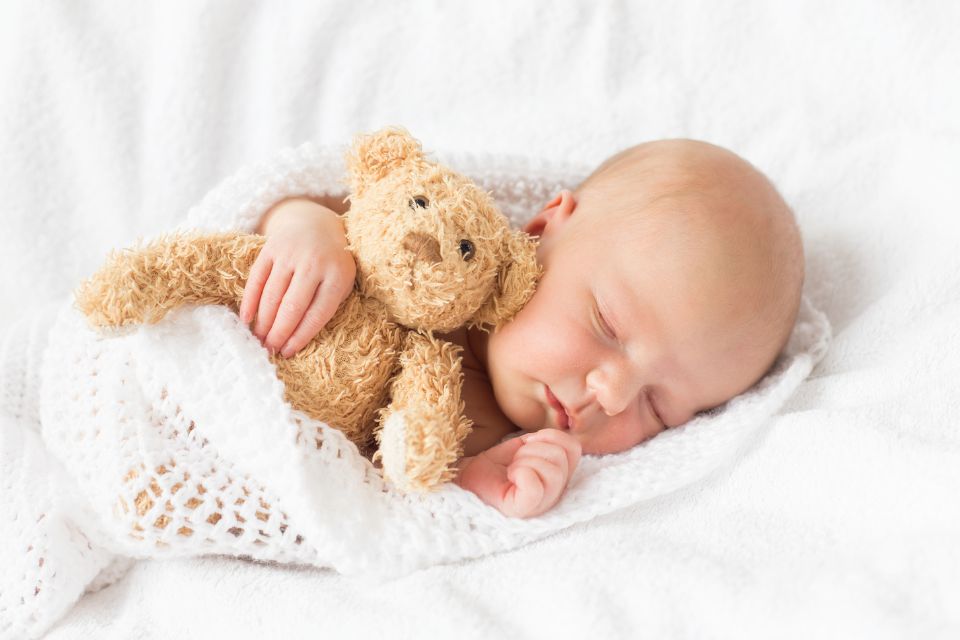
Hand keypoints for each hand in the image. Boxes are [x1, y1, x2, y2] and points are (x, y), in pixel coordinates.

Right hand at [239, 199, 355, 356]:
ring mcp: (291, 253)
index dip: (300, 336)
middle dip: (278, 333)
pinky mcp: (272, 247)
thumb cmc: (332, 263)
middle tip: (269, 350)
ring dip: (263, 321)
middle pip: (292, 306)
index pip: (317, 314)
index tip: (288, 352)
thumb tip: (296, 339)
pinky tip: (247, 319)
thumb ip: (326, 306)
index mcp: (338, 275)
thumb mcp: (341, 282)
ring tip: (259, 339)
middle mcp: (314, 263)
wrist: (317, 224)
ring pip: (272, 294)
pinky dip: (250, 301)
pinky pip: (257, 278)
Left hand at [454, 428, 581, 517]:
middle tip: (516, 460)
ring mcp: (541, 504)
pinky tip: (511, 476)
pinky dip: (521, 472)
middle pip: (561, 458)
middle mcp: (554, 493)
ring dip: (525, 460)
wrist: (466, 478)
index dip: (551, 437)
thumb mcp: (522, 447)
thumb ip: (543, 441)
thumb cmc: (493, 466)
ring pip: (553, 472)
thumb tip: (549, 437)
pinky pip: (535, 486)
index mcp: (558, 477)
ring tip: (512, 469)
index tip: (528, 444)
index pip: (574, 449)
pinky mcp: (523, 510)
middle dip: (533, 449)